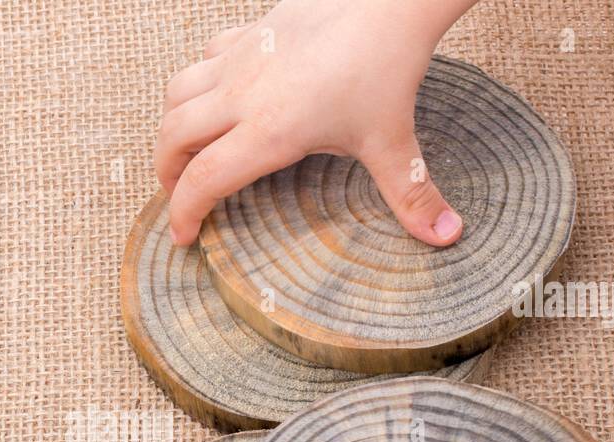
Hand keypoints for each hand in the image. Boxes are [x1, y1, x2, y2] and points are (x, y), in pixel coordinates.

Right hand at [156, 0, 476, 246]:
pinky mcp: (248, 33)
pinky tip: (220, 96)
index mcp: (268, 131)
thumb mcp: (394, 143)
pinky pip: (203, 60)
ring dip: (172, 127)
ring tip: (186, 150)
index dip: (183, 213)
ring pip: (176, 95)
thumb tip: (447, 237)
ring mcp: (239, 60)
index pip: (204, 180)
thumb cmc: (386, 68)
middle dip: (167, 174)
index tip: (184, 237)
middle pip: (173, 137)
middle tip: (180, 195)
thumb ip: (412, 195)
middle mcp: (241, 96)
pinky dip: (198, 83)